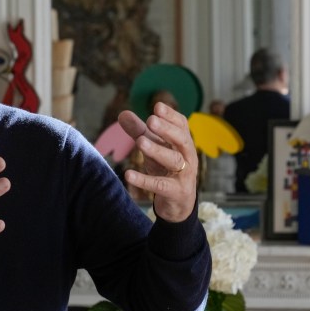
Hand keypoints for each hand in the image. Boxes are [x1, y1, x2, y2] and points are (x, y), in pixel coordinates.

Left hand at [117, 102, 196, 222]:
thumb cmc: (166, 169)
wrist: (178, 203)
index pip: (182, 125)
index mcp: (183, 143)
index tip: (157, 106)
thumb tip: (122, 114)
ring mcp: (184, 174)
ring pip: (173, 160)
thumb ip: (139, 131)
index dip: (171, 116)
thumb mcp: (153, 149)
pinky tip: (128, 175)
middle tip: (151, 120)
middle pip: (181, 140)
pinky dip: (144, 180)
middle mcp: (187, 156)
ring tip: (140, 142)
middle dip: (167, 129)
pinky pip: (160, 185)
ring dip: (157, 150)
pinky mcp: (175, 192)